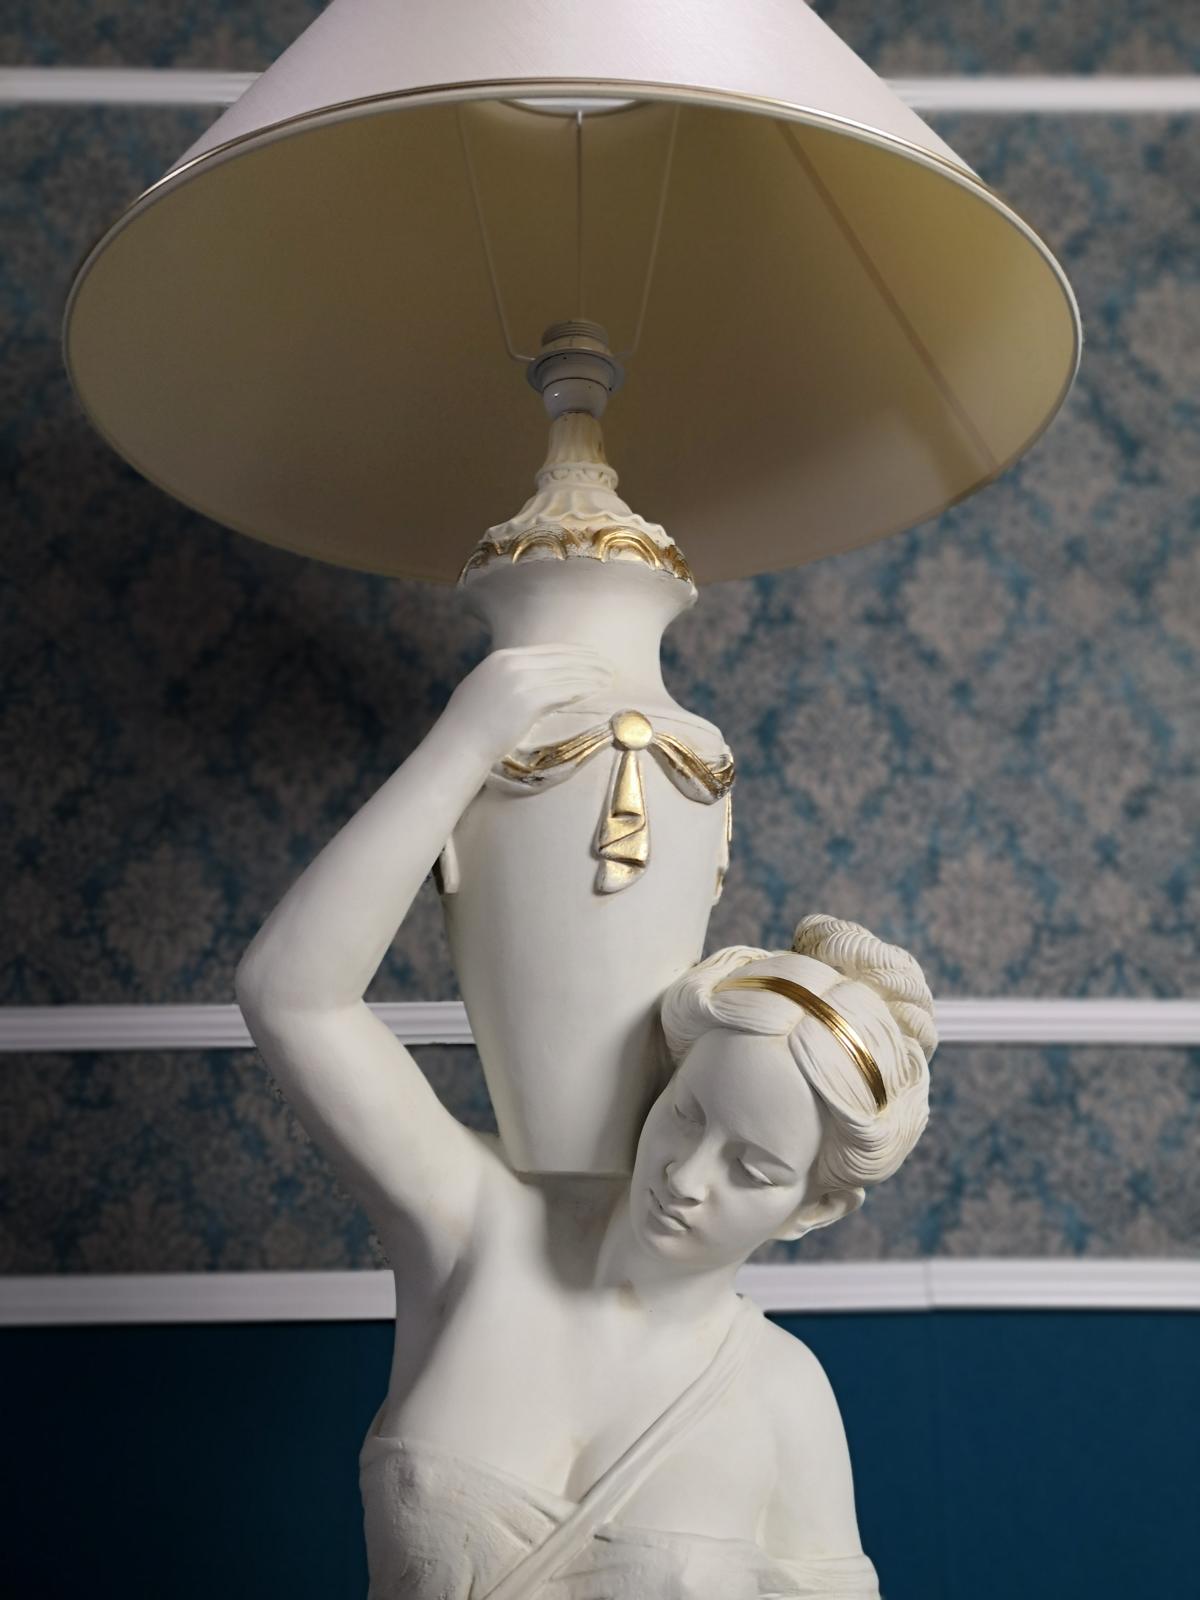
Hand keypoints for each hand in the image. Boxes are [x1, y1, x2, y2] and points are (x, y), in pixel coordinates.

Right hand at [445, 645, 613, 760]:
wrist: (458, 745)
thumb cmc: (468, 726)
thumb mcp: (484, 690)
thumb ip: (505, 679)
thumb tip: (526, 683)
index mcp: (501, 658)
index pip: (547, 650)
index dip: (573, 652)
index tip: (591, 656)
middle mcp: (512, 663)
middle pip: (561, 657)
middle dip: (588, 660)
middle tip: (609, 665)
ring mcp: (521, 680)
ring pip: (567, 672)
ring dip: (592, 674)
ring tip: (609, 678)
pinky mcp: (529, 699)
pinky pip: (565, 690)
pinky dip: (584, 688)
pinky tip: (597, 691)